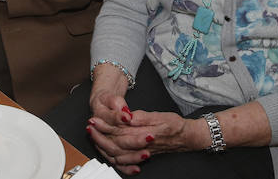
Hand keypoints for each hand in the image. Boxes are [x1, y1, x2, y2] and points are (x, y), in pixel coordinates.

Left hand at [88, 109, 204, 173]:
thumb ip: (143, 117)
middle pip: (115, 143)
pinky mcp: (142, 155)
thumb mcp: (160, 116)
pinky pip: (125, 162)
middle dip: (100, 135)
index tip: (95, 118)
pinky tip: (107, 154)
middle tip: (89, 126)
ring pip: (118, 154)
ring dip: (103, 145)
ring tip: (93, 136)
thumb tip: (128, 116)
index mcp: (143, 134)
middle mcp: (141, 146)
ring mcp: (140, 153)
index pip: (119, 131)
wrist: (187, 138)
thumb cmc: (175, 126)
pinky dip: (115, 160)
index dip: (105, 125)